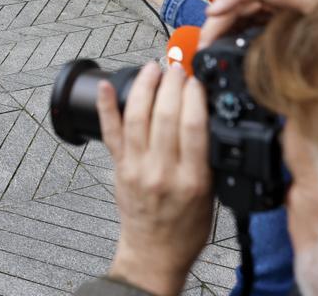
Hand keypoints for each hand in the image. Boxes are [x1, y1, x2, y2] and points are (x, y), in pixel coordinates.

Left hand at [97, 63, 212, 294]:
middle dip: (172, 83)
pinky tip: (104, 86)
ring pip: (137, 117)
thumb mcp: (212, 195)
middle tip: (177, 64)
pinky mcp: (119, 167)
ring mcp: (137, 167)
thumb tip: (208, 115)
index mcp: (192, 179)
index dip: (194, 95)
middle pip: (165, 115)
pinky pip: (110, 131)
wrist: (154, 253)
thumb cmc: (185, 228)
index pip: (193, 127)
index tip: (197, 77)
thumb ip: (209, 159)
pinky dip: (106, 106)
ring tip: (153, 67)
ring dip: (144, 86)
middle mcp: (162, 171)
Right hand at [199, 0, 317, 46]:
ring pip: (238, 14)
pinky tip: (218, 49)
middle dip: (218, 22)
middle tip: (203, 44)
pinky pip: (244, 24)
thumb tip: (265, 63)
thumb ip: (298, 51)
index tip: (212, 12)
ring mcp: (276, 10)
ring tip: (205, 49)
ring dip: (219, 30)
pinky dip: (229, 36)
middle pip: (241, 2)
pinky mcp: (271, 22)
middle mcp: (284, 0)